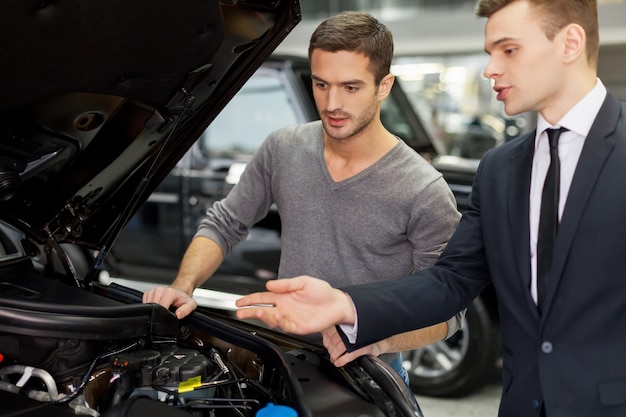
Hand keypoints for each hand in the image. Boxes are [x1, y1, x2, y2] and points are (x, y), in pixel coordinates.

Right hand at [142, 286, 196, 318]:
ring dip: (153, 310)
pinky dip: (150, 307)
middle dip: (158, 313)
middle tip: (166, 313)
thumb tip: (178, 315)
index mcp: (169, 293)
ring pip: (148, 305)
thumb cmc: (184, 298)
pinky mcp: (149, 293)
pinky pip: (145, 302)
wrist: (180, 291)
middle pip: (153, 306)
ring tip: (163, 309)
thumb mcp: (190, 304)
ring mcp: (153, 291)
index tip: (166, 318)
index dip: (162, 314)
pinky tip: (158, 307)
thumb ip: (186, 310)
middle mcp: (160, 290)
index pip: (160, 307)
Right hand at [235, 276, 354, 334]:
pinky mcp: (298, 327)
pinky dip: (279, 323)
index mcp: (283, 296)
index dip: (250, 300)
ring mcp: (290, 318)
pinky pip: (285, 327)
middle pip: (262, 310)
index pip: (262, 298)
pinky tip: (277, 317)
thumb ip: (286, 283)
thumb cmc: (322, 292)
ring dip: (264, 316)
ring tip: (258, 312)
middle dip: (250, 311)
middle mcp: (284, 308)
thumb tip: (270, 284)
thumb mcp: (303, 281)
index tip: (240, 302)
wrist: (337, 304)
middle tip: (240, 312)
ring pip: (272, 319)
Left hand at [322, 326, 383, 366]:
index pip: (331, 330)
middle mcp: (353, 328)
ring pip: (340, 346)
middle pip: (334, 339)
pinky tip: (338, 362)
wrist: (381, 341)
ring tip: (334, 359)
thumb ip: (338, 332)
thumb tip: (326, 338)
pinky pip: (351, 353)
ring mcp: (359, 338)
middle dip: (331, 349)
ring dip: (335, 355)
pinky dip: (342, 360)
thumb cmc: (365, 337)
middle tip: (331, 354)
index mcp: (348, 323)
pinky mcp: (365, 346)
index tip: (326, 346)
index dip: (327, 341)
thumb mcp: (350, 332)